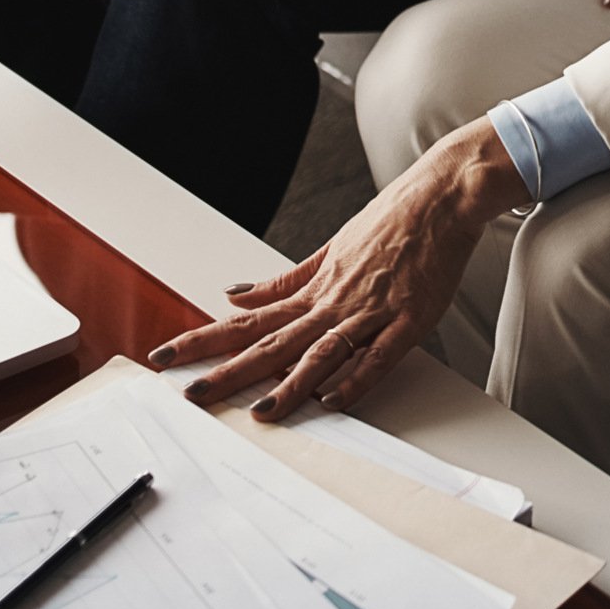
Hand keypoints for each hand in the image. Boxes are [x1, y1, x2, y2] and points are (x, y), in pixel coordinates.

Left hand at [147, 118, 530, 418]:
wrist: (442, 195)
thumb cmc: (391, 219)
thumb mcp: (330, 248)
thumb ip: (286, 279)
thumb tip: (237, 293)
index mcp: (314, 286)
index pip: (247, 319)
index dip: (205, 339)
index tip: (167, 354)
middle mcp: (334, 301)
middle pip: (273, 342)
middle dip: (229, 371)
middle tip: (191, 395)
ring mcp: (370, 311)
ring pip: (321, 353)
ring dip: (289, 384)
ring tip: (259, 412)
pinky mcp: (408, 320)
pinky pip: (378, 356)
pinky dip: (356, 379)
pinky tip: (335, 401)